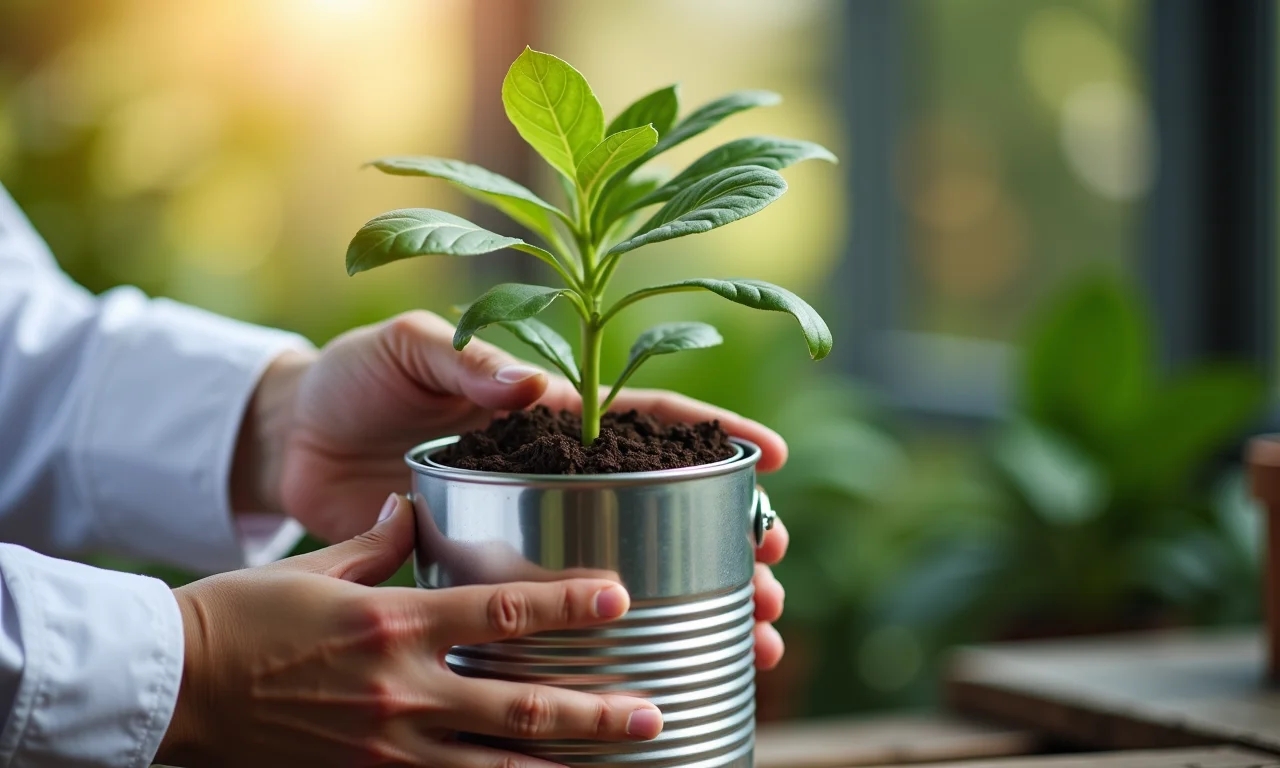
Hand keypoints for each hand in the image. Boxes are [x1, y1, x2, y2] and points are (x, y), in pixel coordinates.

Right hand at [157, 494, 662, 767]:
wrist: (172, 683)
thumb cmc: (243, 615)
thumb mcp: (319, 565)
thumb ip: (381, 540)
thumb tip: (415, 504)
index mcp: (394, 621)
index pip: (503, 611)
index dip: (569, 605)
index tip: (620, 599)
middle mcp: (401, 689)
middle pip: (517, 706)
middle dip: (593, 714)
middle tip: (651, 713)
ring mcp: (385, 746)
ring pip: (493, 767)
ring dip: (561, 767)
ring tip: (619, 766)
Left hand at [232, 310, 788, 667]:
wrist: (289, 440)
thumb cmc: (356, 378)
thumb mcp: (408, 350)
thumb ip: (463, 361)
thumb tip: (525, 387)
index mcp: (547, 412)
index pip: (646, 418)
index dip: (711, 434)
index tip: (769, 458)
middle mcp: (552, 474)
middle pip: (662, 507)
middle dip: (726, 541)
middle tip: (771, 579)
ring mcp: (526, 528)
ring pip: (630, 568)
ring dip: (693, 603)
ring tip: (752, 641)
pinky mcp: (487, 574)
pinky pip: (560, 612)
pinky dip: (606, 644)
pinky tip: (649, 674)